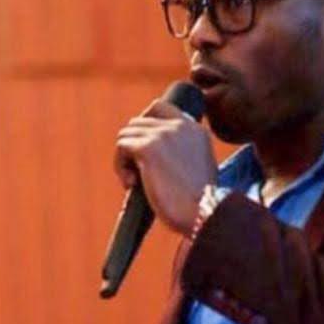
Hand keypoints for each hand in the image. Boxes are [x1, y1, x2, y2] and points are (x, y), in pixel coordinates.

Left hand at [114, 99, 216, 234]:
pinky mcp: (148, 147)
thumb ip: (182, 156)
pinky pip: (121, 147)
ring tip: (134, 183)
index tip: (142, 152)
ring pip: (126, 134)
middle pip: (138, 122)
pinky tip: (131, 185)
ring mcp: (163, 134)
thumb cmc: (199, 206)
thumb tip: (150, 159)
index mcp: (195, 130)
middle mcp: (180, 125)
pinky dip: (120, 166)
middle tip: (137, 176)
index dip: (144, 126)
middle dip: (132, 148)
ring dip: (125, 159)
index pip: (160, 108)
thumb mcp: (198, 172)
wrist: (203, 214)